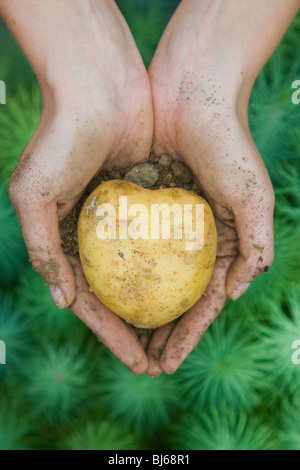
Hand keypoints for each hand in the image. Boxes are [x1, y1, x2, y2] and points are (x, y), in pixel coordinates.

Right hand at [7, 0, 152, 373]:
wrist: (98, 87)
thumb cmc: (60, 137)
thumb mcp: (34, 194)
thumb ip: (43, 248)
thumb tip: (64, 302)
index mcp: (65, 240)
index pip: (90, 301)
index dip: (111, 334)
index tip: (137, 362)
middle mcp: (95, 236)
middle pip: (121, 295)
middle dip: (138, 331)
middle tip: (162, 364)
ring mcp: (125, 222)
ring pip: (147, 274)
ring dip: (162, 306)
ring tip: (181, 339)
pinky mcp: (150, 202)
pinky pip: (167, 243)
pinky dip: (177, 268)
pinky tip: (195, 291)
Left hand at [145, 0, 275, 374]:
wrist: (191, 93)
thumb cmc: (226, 141)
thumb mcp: (251, 194)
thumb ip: (256, 243)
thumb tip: (237, 292)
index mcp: (223, 240)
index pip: (205, 300)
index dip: (188, 334)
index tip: (168, 362)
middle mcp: (193, 237)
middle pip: (174, 296)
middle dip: (162, 332)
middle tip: (143, 364)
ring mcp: (165, 224)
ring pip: (148, 278)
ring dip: (137, 310)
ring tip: (123, 342)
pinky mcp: (141, 205)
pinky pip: (126, 246)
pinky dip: (118, 273)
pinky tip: (104, 295)